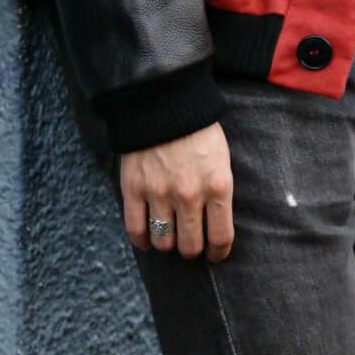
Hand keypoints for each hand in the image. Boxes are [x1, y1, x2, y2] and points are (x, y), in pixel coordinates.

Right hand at [119, 121, 234, 261]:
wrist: (164, 101)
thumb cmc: (198, 130)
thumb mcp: (221, 159)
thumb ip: (219, 192)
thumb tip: (215, 224)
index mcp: (217, 186)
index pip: (220, 238)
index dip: (218, 253)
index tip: (214, 254)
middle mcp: (189, 194)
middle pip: (190, 246)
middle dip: (191, 250)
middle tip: (189, 243)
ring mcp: (159, 192)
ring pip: (163, 242)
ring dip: (167, 243)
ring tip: (168, 236)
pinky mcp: (134, 188)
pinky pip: (136, 230)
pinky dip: (142, 240)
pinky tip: (147, 237)